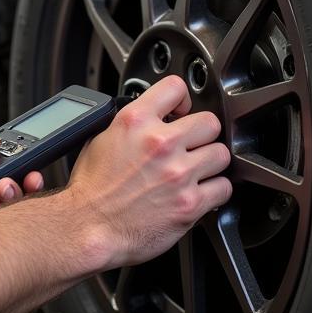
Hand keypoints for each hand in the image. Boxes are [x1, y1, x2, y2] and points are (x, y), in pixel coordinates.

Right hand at [66, 76, 231, 269]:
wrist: (88, 226)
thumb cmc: (92, 188)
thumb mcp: (102, 138)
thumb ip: (131, 124)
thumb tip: (149, 118)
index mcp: (136, 121)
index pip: (175, 87)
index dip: (182, 99)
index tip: (181, 111)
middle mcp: (160, 143)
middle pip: (209, 122)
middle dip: (202, 133)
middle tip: (193, 144)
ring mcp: (178, 173)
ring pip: (221, 154)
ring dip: (211, 162)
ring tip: (197, 169)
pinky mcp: (190, 203)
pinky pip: (223, 188)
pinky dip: (215, 191)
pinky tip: (201, 191)